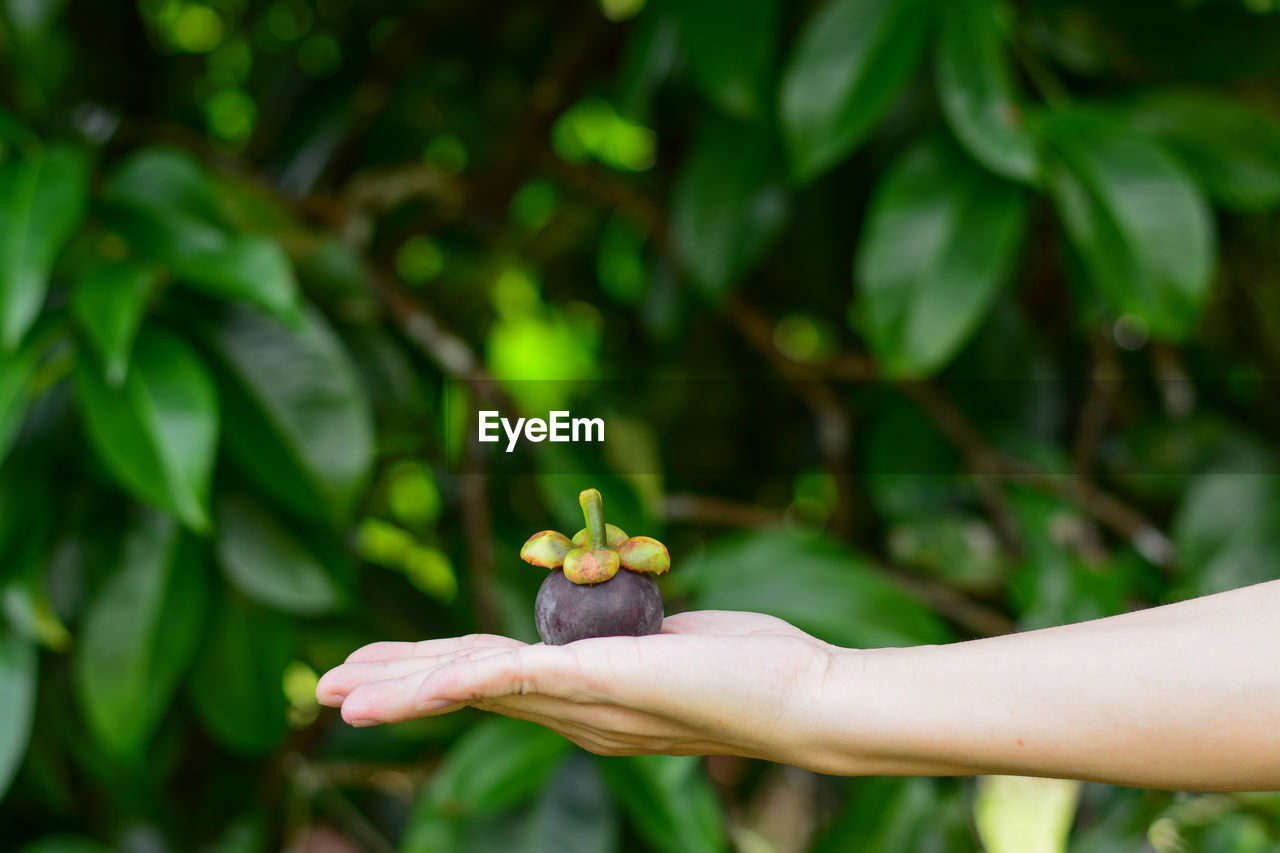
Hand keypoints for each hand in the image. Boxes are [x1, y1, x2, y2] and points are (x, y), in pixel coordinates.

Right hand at [316, 611, 839, 764]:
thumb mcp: (669, 641)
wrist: (806, 700)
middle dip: (392, 686)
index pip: (488, 682)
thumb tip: (614, 618)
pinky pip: (511, 681)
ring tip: (340, 694)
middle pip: (463, 689)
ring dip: (400, 688)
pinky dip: (451, 684)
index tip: (378, 670)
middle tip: (326, 690)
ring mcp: (583, 702)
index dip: (428, 676)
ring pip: (471, 688)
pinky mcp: (599, 683)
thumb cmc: (753, 667)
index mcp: (582, 697)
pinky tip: (409, 685)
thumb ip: (629, 636)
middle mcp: (572, 710)